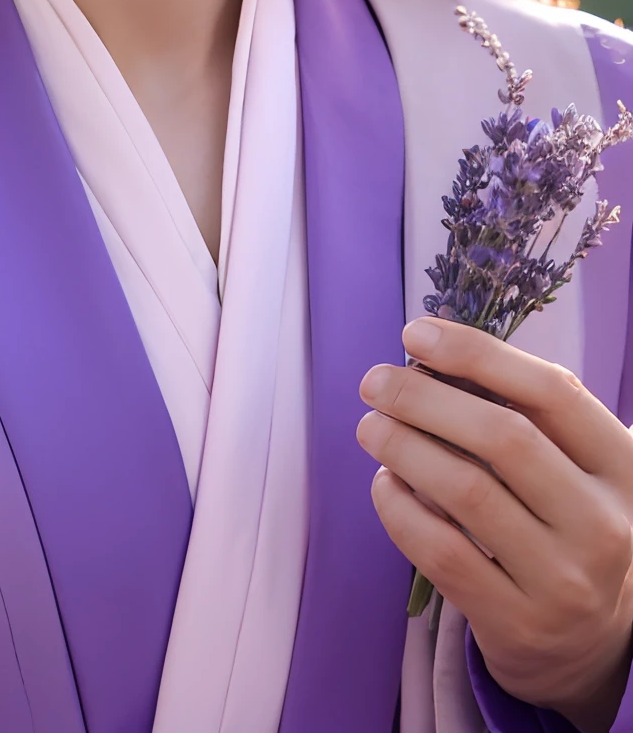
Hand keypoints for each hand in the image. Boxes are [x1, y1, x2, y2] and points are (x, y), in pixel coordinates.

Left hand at [357, 319, 632, 732]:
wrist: (588, 644)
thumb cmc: (563, 525)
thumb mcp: (571, 468)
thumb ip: (520, 415)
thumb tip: (427, 356)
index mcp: (622, 466)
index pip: (551, 391)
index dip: (477, 353)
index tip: (414, 334)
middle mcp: (603, 523)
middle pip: (504, 438)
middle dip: (425, 398)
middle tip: (374, 382)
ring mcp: (564, 579)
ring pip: (466, 492)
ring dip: (403, 447)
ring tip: (371, 427)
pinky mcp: (518, 623)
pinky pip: (441, 551)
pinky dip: (399, 509)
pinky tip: (385, 483)